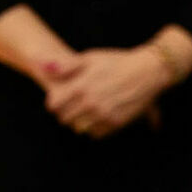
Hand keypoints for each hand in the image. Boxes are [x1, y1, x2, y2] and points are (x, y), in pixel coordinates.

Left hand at [42, 48, 168, 137]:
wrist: (147, 71)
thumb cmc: (116, 61)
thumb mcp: (89, 58)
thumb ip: (66, 66)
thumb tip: (44, 67)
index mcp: (80, 86)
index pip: (54, 105)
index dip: (53, 104)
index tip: (57, 101)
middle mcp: (90, 102)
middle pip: (65, 119)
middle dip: (64, 114)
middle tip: (69, 109)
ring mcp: (104, 114)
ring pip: (80, 128)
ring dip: (78, 122)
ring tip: (83, 114)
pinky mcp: (117, 122)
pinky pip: (97, 133)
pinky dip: (93, 129)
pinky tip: (96, 119)